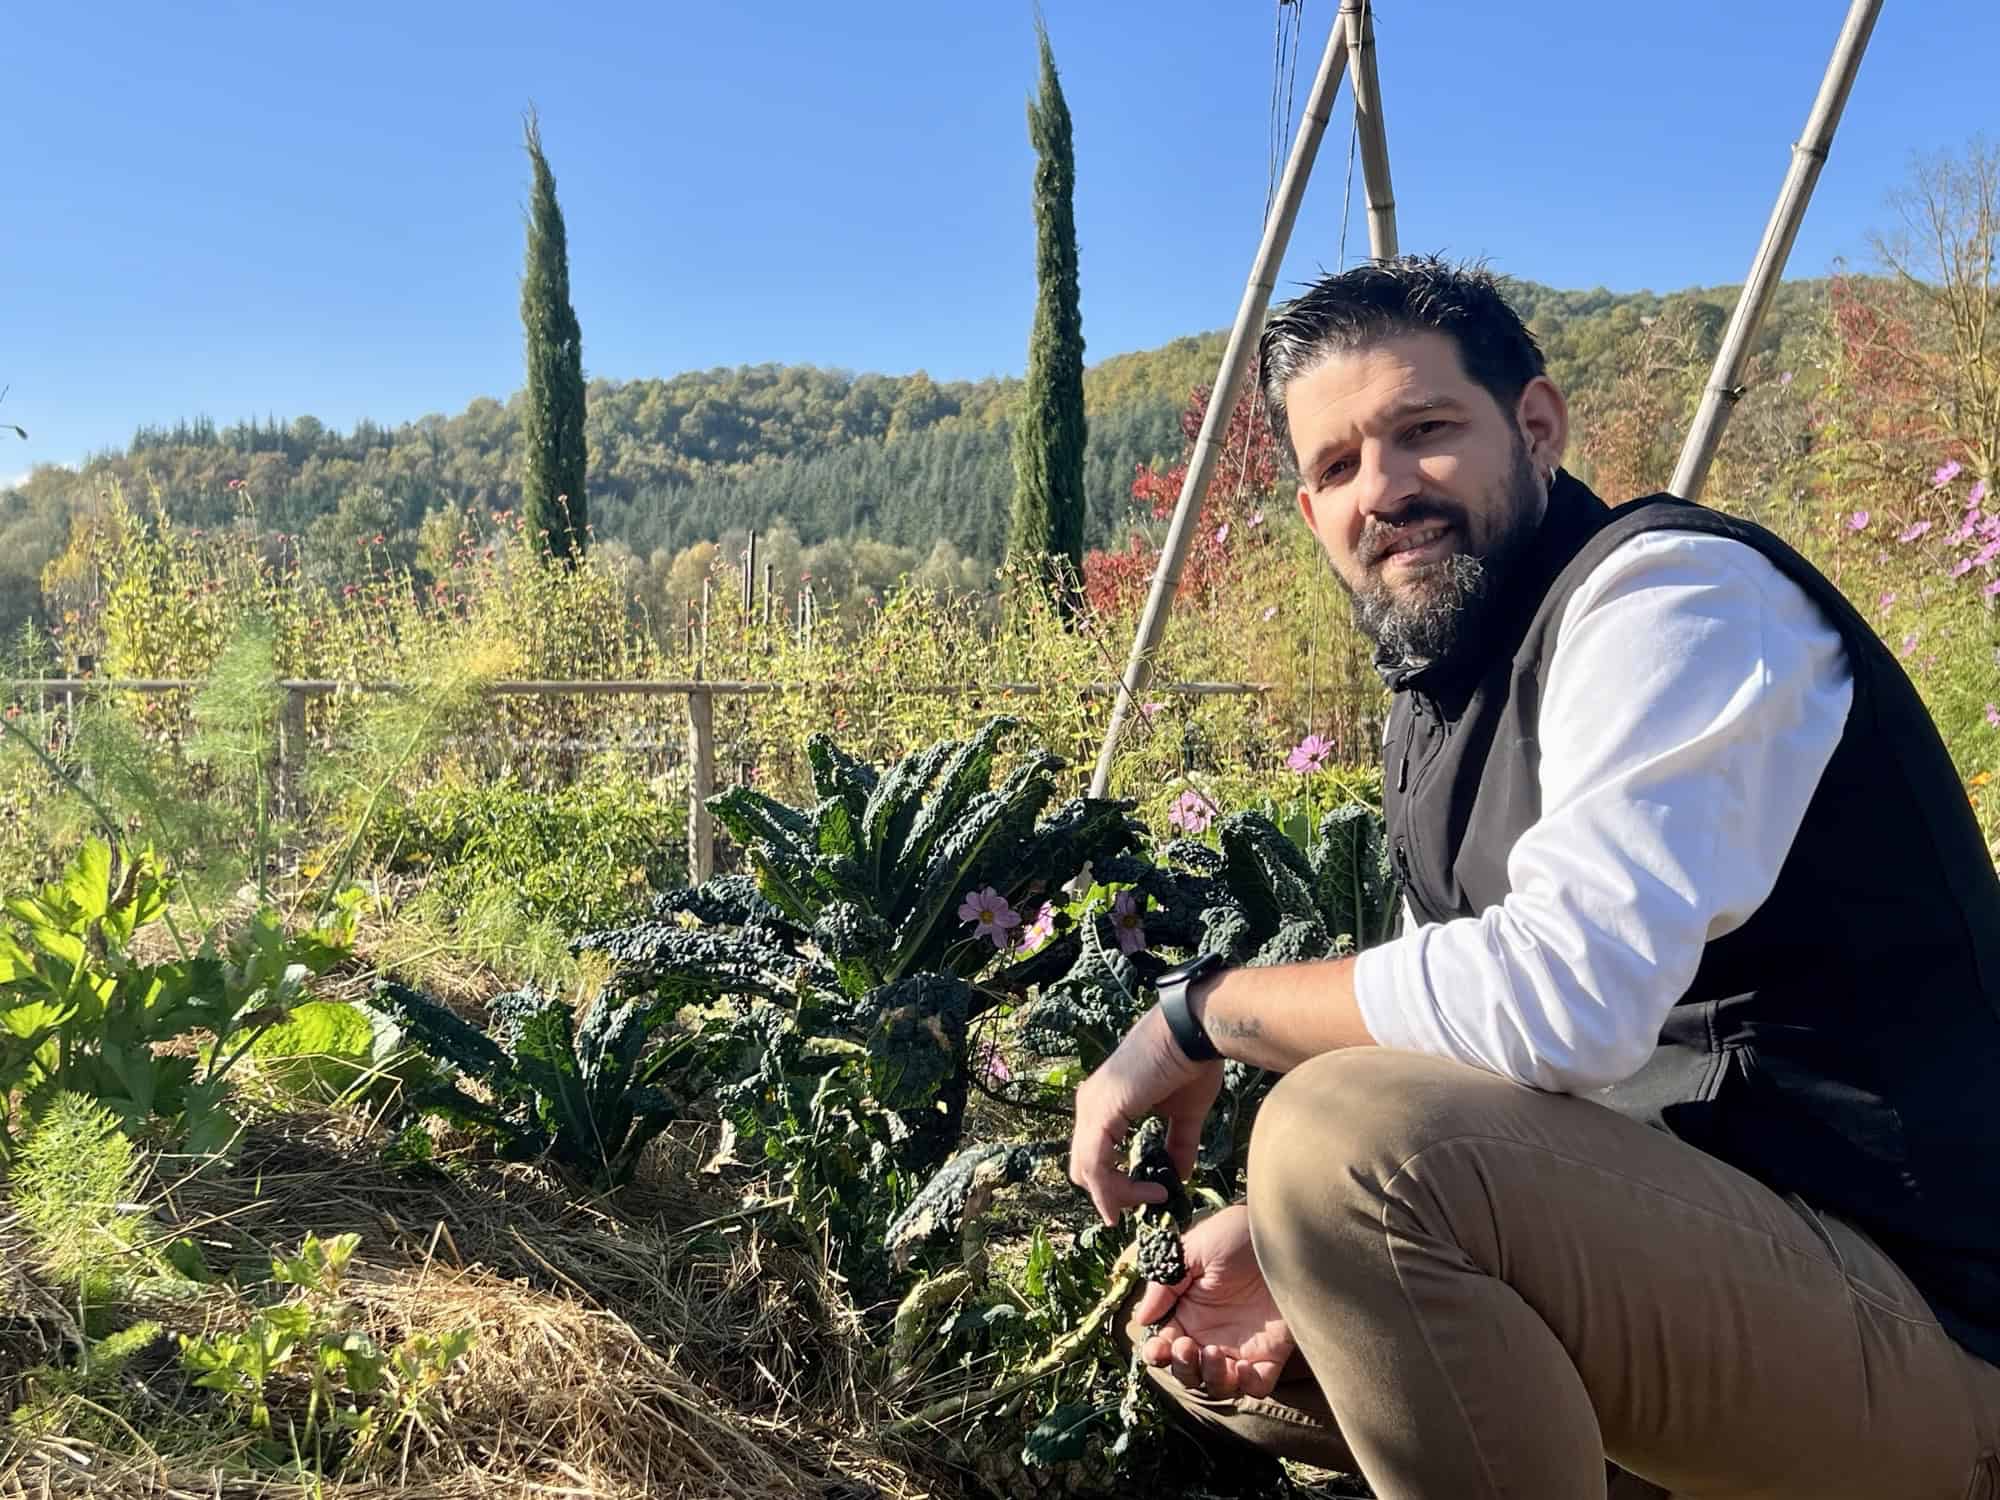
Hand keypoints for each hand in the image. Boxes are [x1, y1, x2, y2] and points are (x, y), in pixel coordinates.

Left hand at [1068, 1003, 1222, 1225]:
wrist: (1194, 1032)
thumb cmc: (1190, 1062)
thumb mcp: (1184, 1114)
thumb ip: (1177, 1144)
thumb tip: (1179, 1176)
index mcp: (1103, 1102)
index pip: (1094, 1155)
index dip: (1115, 1184)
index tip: (1151, 1196)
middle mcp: (1090, 1103)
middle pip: (1084, 1167)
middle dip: (1113, 1194)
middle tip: (1147, 1203)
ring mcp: (1092, 1107)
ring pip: (1087, 1171)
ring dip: (1117, 1195)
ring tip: (1152, 1198)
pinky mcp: (1101, 1112)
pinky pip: (1095, 1164)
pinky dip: (1114, 1188)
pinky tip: (1144, 1194)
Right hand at [1130, 1204, 1294, 1398]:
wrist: (1287, 1234)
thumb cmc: (1238, 1235)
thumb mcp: (1196, 1250)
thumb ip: (1166, 1284)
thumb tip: (1142, 1317)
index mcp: (1188, 1311)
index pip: (1165, 1345)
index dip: (1157, 1353)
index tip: (1159, 1347)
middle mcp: (1211, 1333)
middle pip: (1188, 1371)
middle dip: (1181, 1367)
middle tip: (1188, 1347)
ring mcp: (1241, 1345)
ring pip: (1218, 1385)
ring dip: (1209, 1378)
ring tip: (1215, 1353)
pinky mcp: (1271, 1352)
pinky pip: (1257, 1386)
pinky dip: (1247, 1385)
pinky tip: (1243, 1365)